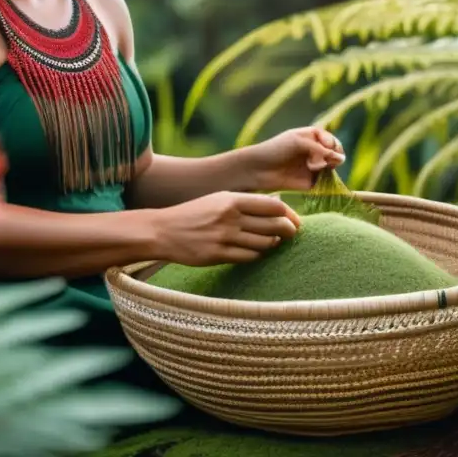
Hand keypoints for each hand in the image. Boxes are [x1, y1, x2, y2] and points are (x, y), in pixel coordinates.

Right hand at [152, 191, 300, 265]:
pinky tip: (255, 252)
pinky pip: (249, 257)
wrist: (163, 231)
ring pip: (265, 244)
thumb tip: (277, 205)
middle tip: (291, 235)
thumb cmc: (194, 214)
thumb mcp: (219, 200)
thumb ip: (245, 203)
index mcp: (232, 199)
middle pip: (274, 225)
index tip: (295, 221)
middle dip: (288, 231)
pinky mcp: (218, 255)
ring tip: (271, 243)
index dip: (290, 215)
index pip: (274, 206)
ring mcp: (224, 237)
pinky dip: (257, 255)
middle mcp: (230, 217)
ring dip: (272, 245)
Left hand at [245, 126, 345, 191]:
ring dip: (328, 166)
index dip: (332, 144)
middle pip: (336, 153)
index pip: (332, 140)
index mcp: (312, 137)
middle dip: (332, 155)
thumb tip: (342, 159)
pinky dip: (326, 179)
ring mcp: (314, 167)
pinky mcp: (312, 182)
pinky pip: (326, 181)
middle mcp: (315, 151)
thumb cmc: (276, 150)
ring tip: (314, 166)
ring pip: (333, 167)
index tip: (325, 146)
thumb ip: (321, 149)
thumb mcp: (299, 142)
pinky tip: (315, 176)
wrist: (259, 169)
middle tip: (322, 159)